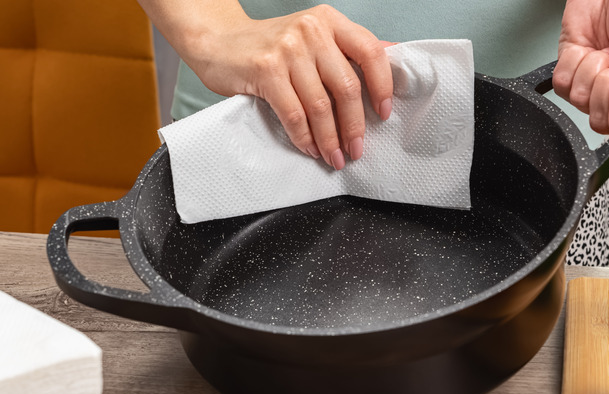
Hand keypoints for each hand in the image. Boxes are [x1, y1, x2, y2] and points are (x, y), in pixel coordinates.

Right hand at [141, 1, 392, 169]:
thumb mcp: (311, 38)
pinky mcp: (266, 70)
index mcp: (329, 21)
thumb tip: (391, 61)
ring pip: (320, 105)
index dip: (382, 85)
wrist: (217, 41)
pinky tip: (309, 148)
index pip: (370, 51)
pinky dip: (304, 137)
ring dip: (330, 139)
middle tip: (356, 149)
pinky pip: (294, 114)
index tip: (383, 113)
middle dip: (354, 126)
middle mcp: (311, 30)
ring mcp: (288, 49)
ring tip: (334, 157)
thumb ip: (345, 50)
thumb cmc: (268, 46)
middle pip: (347, 86)